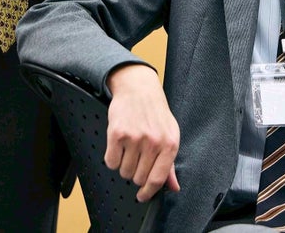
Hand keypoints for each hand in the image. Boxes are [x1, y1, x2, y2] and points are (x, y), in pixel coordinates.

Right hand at [105, 64, 180, 201]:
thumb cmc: (155, 111)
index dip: (148, 192)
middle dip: (135, 173)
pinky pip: (111, 162)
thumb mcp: (169, 134)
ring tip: (128, 148)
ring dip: (124, 165)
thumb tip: (173, 187)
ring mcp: (135, 138)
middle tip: (136, 157)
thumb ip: (170, 163)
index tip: (142, 196)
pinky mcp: (117, 134)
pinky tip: (118, 145)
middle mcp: (153, 142)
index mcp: (169, 143)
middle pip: (138, 178)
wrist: (138, 87)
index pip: (158, 179)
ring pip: (124, 172)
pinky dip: (112, 158)